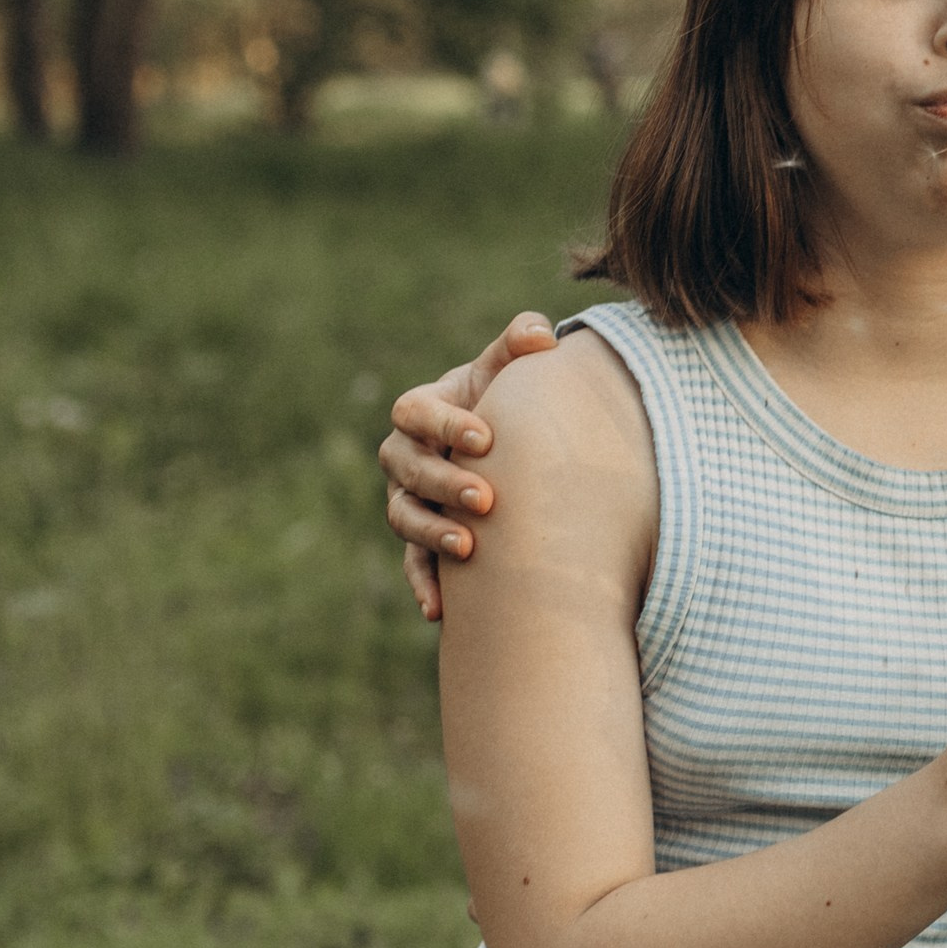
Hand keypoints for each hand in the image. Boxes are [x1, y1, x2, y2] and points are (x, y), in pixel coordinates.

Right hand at [379, 311, 557, 619]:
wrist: (512, 447)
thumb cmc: (510, 401)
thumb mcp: (513, 371)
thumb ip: (522, 344)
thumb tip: (543, 336)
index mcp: (423, 410)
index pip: (414, 411)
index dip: (443, 423)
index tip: (485, 437)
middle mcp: (406, 455)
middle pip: (406, 467)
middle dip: (444, 482)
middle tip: (487, 497)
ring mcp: (410, 499)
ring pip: (403, 516)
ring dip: (432, 533)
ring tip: (469, 547)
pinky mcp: (422, 540)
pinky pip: (413, 564)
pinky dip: (423, 585)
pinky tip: (440, 611)